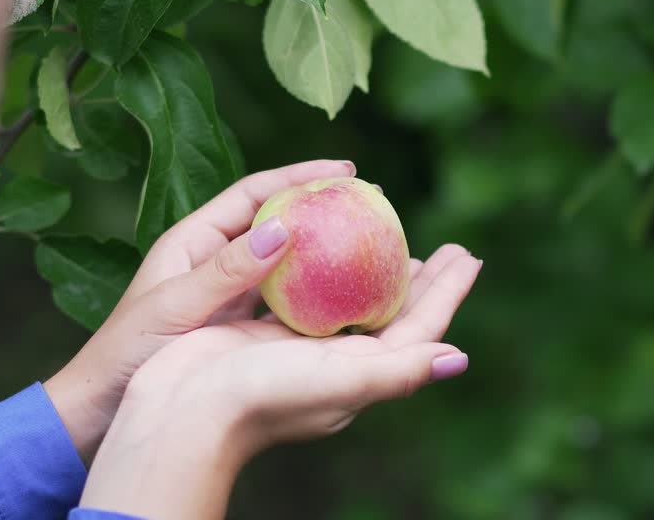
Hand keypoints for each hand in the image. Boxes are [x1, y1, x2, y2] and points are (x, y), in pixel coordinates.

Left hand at [44, 159, 358, 460]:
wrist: (104, 409)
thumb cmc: (127, 354)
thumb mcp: (175, 307)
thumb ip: (227, 271)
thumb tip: (283, 228)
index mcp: (194, 241)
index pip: (254, 194)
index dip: (299, 177)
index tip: (344, 171)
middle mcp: (215, 262)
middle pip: (277, 223)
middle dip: (320, 210)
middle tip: (368, 203)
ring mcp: (230, 296)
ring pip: (286, 266)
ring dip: (324, 256)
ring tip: (369, 247)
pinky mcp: (239, 330)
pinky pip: (285, 307)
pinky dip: (316, 301)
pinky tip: (349, 303)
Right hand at [78, 244, 480, 519]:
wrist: (183, 412)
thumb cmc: (266, 397)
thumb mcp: (342, 381)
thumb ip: (401, 370)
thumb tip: (459, 359)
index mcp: (360, 376)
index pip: (419, 329)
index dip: (447, 294)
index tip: (470, 254)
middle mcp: (336, 364)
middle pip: (393, 314)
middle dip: (421, 281)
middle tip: (446, 245)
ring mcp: (300, 349)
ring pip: (351, 302)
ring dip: (377, 273)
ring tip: (397, 242)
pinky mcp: (264, 333)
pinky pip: (308, 294)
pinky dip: (327, 270)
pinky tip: (326, 244)